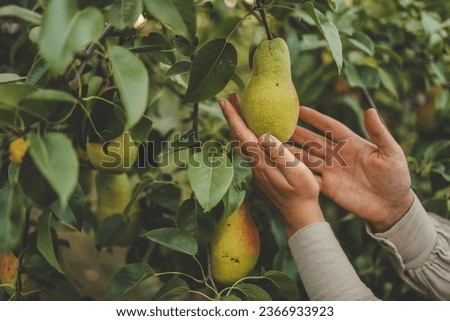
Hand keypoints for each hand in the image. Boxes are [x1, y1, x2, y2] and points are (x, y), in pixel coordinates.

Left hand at [218, 93, 323, 236]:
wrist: (299, 217)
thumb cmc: (303, 194)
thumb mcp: (297, 172)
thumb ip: (280, 154)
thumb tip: (263, 135)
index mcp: (261, 162)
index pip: (242, 134)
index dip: (233, 116)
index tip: (224, 100)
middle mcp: (253, 165)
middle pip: (237, 136)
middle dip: (233, 116)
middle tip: (231, 97)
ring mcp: (254, 171)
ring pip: (240, 144)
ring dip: (238, 126)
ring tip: (239, 110)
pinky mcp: (258, 175)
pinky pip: (246, 152)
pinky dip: (244, 137)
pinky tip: (250, 134)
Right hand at [289, 106, 413, 231]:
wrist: (392, 206)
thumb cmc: (396, 176)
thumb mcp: (391, 152)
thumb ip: (379, 133)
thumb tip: (370, 110)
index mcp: (351, 143)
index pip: (330, 126)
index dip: (315, 118)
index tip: (299, 109)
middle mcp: (337, 155)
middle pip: (312, 141)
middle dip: (296, 133)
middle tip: (277, 124)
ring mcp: (331, 171)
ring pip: (306, 158)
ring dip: (291, 152)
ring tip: (273, 145)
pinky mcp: (328, 187)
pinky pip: (309, 178)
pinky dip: (296, 173)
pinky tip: (282, 167)